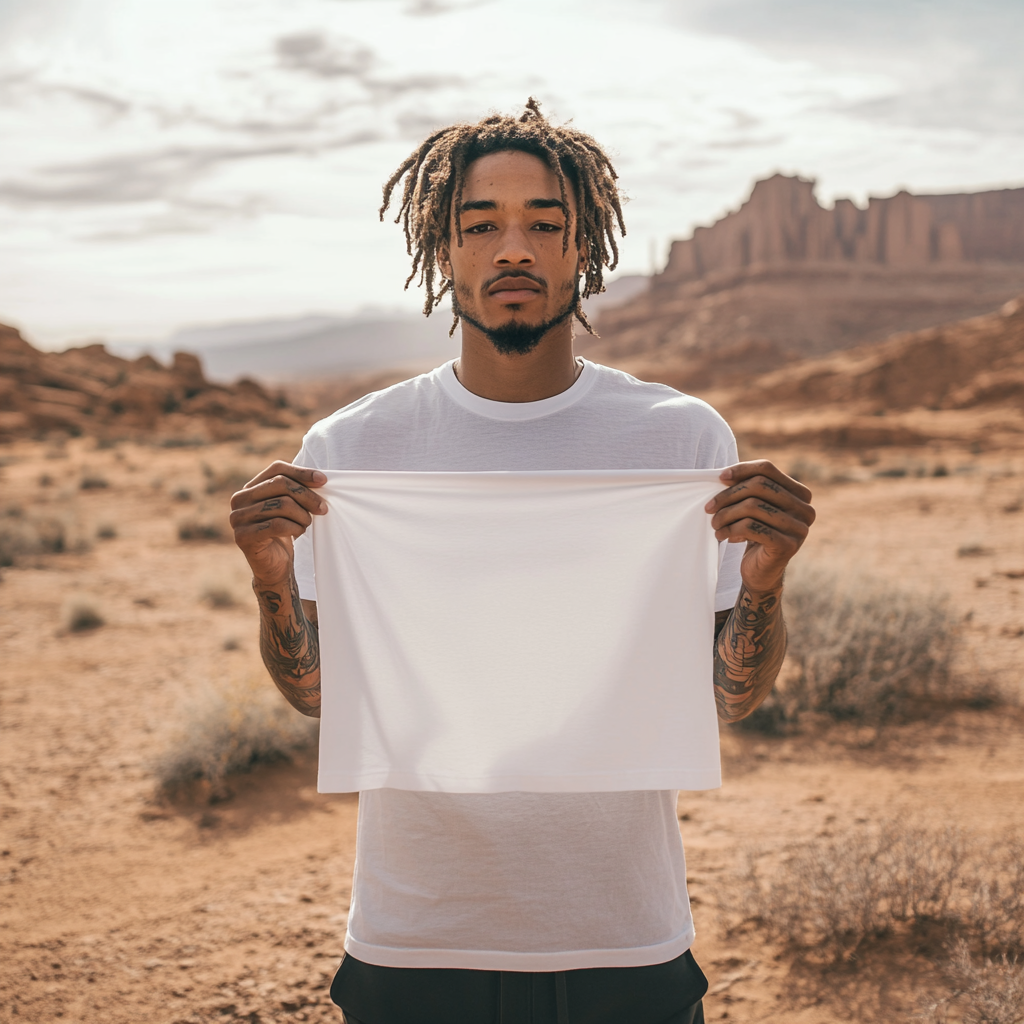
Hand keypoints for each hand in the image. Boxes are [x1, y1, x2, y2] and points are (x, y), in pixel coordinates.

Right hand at [230, 462, 326, 584]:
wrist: (275, 567)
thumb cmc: (285, 533)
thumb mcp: (291, 507)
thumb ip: (297, 490)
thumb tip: (320, 478)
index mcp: (250, 487)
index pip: (276, 469)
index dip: (301, 472)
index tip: (323, 480)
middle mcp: (239, 499)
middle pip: (280, 484)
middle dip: (307, 495)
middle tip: (323, 508)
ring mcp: (238, 518)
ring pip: (281, 505)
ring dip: (302, 515)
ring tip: (306, 524)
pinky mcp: (242, 536)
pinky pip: (276, 525)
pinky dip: (294, 528)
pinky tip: (298, 532)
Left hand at [705, 460, 814, 592]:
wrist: (761, 573)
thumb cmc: (755, 535)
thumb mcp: (755, 507)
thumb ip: (749, 488)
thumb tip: (725, 475)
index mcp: (800, 494)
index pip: (767, 469)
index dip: (741, 470)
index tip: (720, 478)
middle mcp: (805, 509)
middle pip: (759, 486)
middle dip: (728, 495)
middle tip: (709, 508)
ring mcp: (799, 528)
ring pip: (752, 506)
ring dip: (726, 515)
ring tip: (715, 524)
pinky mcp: (787, 545)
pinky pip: (751, 527)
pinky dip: (731, 529)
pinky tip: (723, 536)